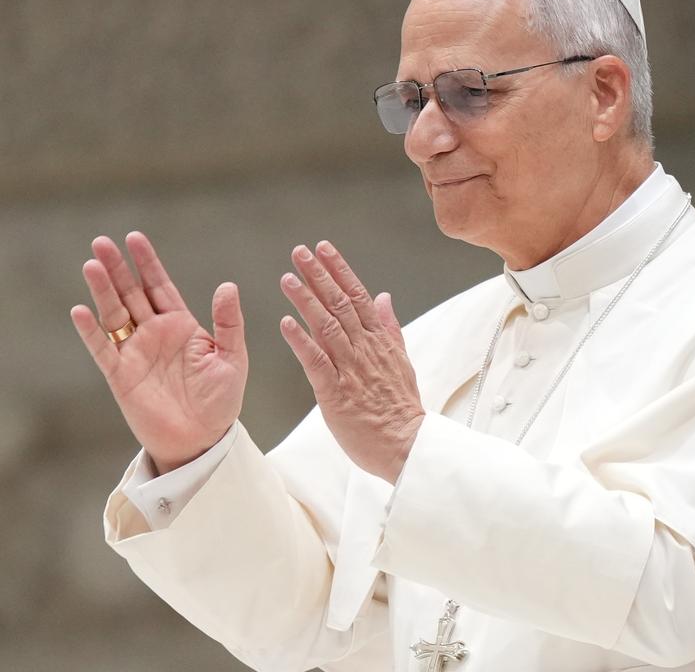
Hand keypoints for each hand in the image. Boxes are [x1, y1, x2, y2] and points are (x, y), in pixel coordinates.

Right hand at [70, 232, 247, 473]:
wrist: (202, 441)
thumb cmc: (220, 401)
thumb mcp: (232, 358)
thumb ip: (228, 323)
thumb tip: (228, 286)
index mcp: (181, 325)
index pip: (159, 286)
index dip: (147, 263)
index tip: (134, 238)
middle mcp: (154, 334)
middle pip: (131, 293)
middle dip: (117, 268)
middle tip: (102, 242)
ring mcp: (135, 353)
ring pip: (114, 315)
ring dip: (102, 290)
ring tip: (91, 264)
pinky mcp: (121, 376)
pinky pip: (103, 349)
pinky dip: (91, 331)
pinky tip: (80, 310)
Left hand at [279, 241, 423, 483]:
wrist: (408, 445)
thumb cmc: (401, 409)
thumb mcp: (401, 361)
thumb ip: (390, 328)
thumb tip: (384, 297)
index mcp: (380, 341)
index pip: (358, 296)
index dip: (339, 270)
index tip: (324, 249)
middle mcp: (365, 349)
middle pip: (340, 304)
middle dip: (318, 275)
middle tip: (299, 252)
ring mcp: (351, 369)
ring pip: (327, 326)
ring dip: (305, 300)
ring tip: (287, 278)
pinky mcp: (336, 392)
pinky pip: (316, 361)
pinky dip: (301, 341)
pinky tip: (286, 323)